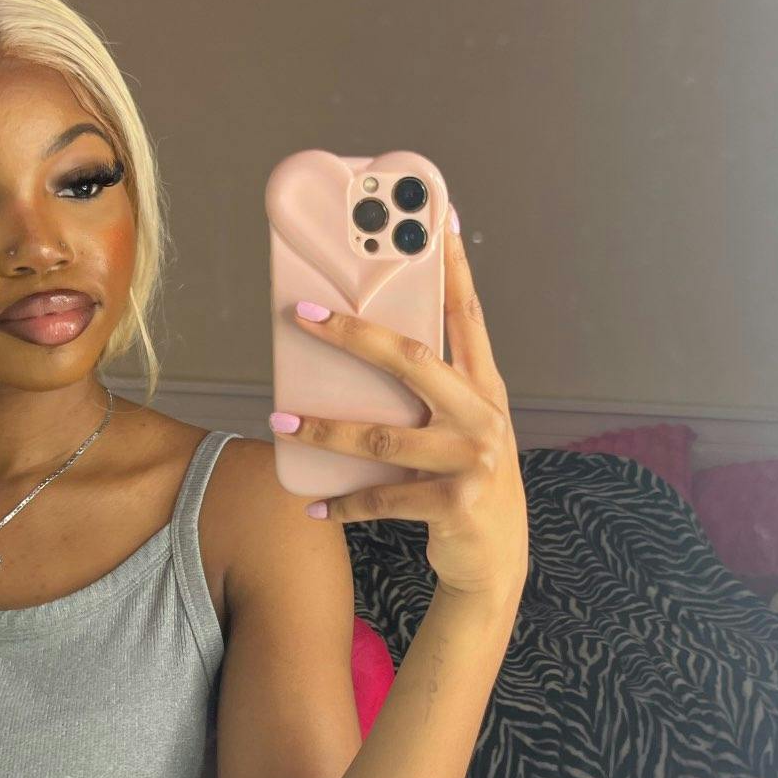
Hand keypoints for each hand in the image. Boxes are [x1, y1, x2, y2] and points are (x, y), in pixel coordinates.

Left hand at [277, 218, 528, 604]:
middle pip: (412, 359)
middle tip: (302, 313)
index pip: (466, 314)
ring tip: (279, 422)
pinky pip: (383, 498)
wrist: (497, 558)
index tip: (436, 219)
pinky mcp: (455, 503)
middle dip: (354, 332)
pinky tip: (311, 504)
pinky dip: (343, 503)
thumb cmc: (468, 478)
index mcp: (485, 386)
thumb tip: (362, 345)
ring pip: (382, 435)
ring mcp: (472, 460)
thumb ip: (433, 388)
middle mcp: (483, 415)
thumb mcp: (463, 426)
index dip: (452, 266)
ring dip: (324, 430)